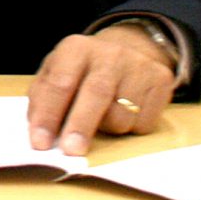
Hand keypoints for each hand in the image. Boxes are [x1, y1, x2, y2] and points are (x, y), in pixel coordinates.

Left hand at [25, 24, 176, 155]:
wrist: (130, 50)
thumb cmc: (83, 71)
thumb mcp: (56, 72)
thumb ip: (43, 98)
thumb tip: (39, 131)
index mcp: (76, 48)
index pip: (59, 83)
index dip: (48, 115)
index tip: (41, 143)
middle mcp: (109, 53)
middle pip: (95, 94)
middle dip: (80, 126)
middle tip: (71, 151)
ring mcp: (138, 66)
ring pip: (121, 115)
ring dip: (107, 129)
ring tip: (103, 116)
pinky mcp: (161, 81)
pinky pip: (143, 123)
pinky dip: (131, 128)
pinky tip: (126, 112)